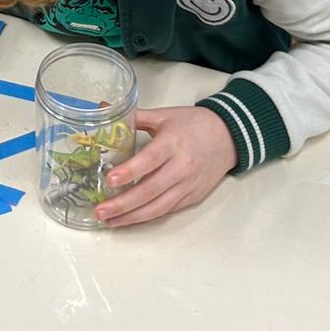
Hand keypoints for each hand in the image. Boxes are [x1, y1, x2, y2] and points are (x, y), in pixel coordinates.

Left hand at [94, 106, 236, 227]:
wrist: (229, 137)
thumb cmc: (194, 124)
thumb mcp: (165, 115)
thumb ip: (135, 116)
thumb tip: (104, 108)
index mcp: (172, 143)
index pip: (150, 160)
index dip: (130, 172)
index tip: (110, 180)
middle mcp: (181, 167)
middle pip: (150, 190)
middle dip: (123, 204)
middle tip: (100, 211)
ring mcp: (188, 185)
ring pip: (158, 207)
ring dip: (132, 217)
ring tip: (110, 221)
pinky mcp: (193, 197)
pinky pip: (167, 210)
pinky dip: (148, 217)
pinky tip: (130, 219)